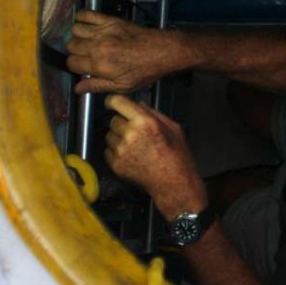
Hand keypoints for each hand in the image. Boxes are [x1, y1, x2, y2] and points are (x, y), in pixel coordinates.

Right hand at [67, 11, 189, 93]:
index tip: (82, 66)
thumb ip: (97, 86)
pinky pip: (87, 14)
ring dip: (78, 36)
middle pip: (70, 45)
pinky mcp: (111, 20)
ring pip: (75, 30)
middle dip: (75, 51)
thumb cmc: (145, 71)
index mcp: (99, 64)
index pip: (71, 63)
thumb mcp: (122, 86)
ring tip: (86, 41)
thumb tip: (77, 89)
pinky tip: (85, 24)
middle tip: (85, 54)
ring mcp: (103, 31)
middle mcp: (97, 46)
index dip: (74, 66)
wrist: (163, 51)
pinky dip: (82, 17)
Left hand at [104, 95, 206, 218]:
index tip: (113, 103)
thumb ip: (154, 114)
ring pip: (109, 136)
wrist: (174, 183)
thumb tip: (139, 105)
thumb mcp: (174, 128)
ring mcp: (121, 151)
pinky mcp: (115, 164)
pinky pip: (108, 151)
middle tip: (134, 130)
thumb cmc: (177, 156)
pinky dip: (115, 151)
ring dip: (117, 137)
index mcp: (145, 122)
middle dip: (121, 122)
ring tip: (133, 145)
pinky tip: (131, 155)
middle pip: (113, 120)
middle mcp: (130, 134)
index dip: (114, 101)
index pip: (118, 102)